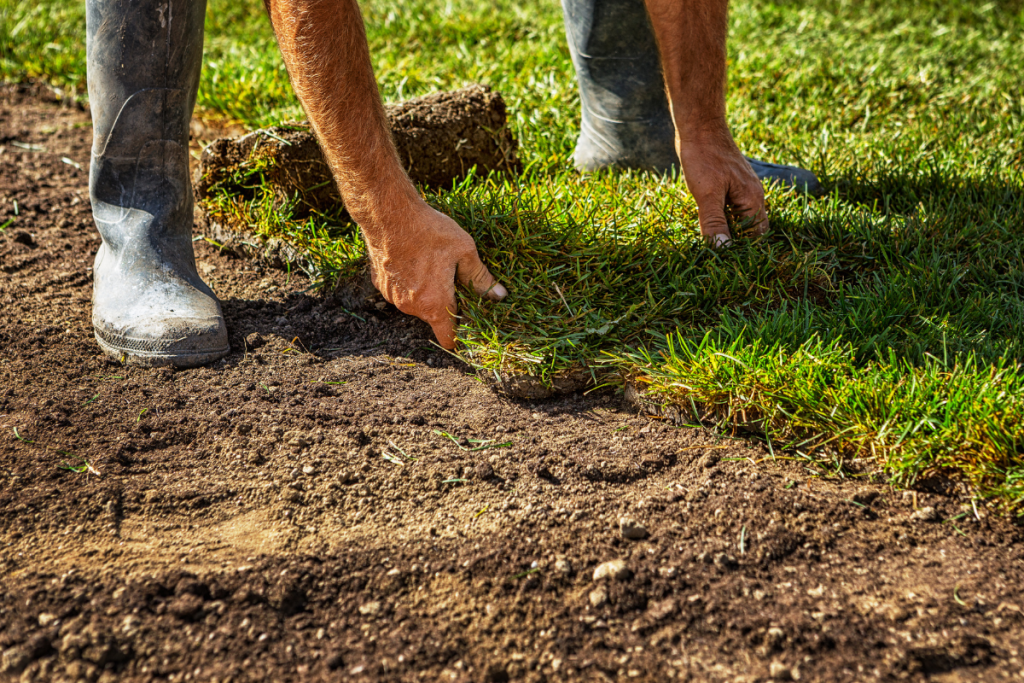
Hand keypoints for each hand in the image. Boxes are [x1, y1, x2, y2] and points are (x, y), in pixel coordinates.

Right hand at [364, 201, 506, 348]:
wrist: (388, 214)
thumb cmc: (430, 231)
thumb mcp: (465, 251)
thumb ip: (481, 278)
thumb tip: (499, 295)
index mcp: (435, 304)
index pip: (447, 338)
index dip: (459, 335)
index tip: (467, 324)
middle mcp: (411, 307)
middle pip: (433, 317)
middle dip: (445, 303)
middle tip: (452, 277)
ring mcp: (393, 297)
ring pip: (416, 303)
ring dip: (425, 291)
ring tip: (431, 263)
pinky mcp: (380, 284)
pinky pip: (400, 290)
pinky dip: (408, 282)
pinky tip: (412, 259)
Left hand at [677, 126, 767, 245]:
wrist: (700, 126)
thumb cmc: (704, 157)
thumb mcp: (707, 195)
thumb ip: (714, 223)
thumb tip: (723, 250)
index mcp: (752, 199)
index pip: (757, 235)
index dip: (744, 249)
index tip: (726, 261)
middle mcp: (753, 195)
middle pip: (751, 228)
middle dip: (736, 241)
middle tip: (716, 254)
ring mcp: (742, 188)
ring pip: (740, 217)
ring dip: (727, 229)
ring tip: (710, 240)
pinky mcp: (731, 183)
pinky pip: (731, 206)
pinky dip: (722, 216)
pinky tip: (706, 220)